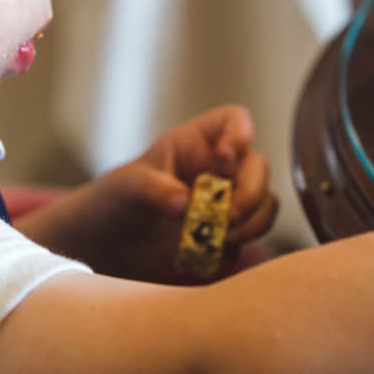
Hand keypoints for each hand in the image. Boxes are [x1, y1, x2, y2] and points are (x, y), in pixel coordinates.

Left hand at [81, 105, 277, 280]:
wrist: (108, 244)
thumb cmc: (115, 200)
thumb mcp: (127, 187)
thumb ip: (152, 189)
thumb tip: (183, 201)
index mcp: (196, 144)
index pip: (233, 121)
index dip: (240, 133)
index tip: (227, 155)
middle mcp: (218, 169)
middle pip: (258, 168)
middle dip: (250, 193)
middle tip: (227, 216)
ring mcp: (226, 202)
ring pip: (264, 204)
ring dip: (253, 221)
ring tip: (223, 237)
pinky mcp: (226, 234)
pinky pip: (250, 238)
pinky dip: (240, 246)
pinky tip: (210, 252)